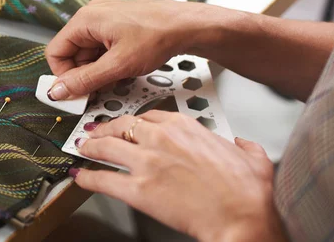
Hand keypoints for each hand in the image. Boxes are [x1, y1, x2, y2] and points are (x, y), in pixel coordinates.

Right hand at [45, 0, 216, 99]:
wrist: (187, 25)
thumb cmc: (158, 35)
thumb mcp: (118, 65)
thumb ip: (85, 80)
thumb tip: (59, 90)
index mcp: (85, 20)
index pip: (55, 52)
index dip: (63, 76)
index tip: (76, 92)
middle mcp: (90, 16)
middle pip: (71, 54)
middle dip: (83, 75)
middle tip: (99, 89)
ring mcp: (103, 20)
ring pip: (86, 54)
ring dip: (96, 71)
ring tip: (117, 77)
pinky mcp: (115, 26)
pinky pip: (100, 49)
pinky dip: (106, 63)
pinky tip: (122, 70)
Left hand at [70, 112, 287, 241]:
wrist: (243, 217)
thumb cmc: (246, 191)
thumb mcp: (251, 157)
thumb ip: (243, 146)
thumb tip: (242, 145)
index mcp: (184, 126)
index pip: (148, 116)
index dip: (132, 122)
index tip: (127, 126)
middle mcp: (161, 138)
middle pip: (121, 126)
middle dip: (104, 129)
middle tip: (94, 133)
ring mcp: (147, 162)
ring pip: (106, 147)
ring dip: (89, 147)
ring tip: (82, 149)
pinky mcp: (138, 189)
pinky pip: (104, 180)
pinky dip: (88, 178)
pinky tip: (81, 177)